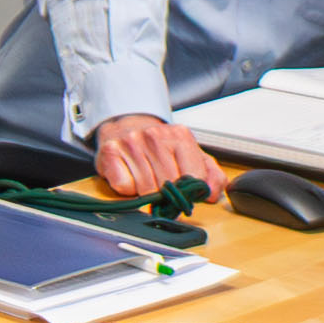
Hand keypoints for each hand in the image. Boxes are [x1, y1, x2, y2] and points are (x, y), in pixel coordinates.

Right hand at [88, 112, 229, 202]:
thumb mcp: (192, 156)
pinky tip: (130, 177)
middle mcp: (155, 135)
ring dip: (147, 193)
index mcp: (180, 135)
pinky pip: (124, 187)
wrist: (127, 127)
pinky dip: (128, 189)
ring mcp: (132, 142)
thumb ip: (211, 175)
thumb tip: (212, 194)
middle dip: (167, 195)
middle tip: (163, 191)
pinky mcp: (111, 152)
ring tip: (146, 181)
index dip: (190, 192)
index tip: (186, 194)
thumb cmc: (160, 147)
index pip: (194, 176)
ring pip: (146, 189)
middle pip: (169, 185)